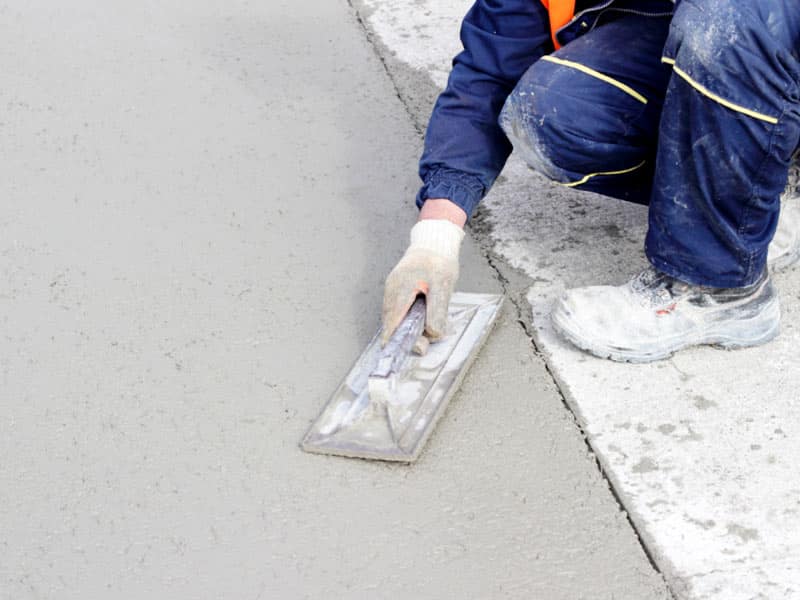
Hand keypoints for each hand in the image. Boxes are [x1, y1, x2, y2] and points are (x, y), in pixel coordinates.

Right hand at [381, 218, 463, 343]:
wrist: (434, 242)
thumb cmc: (439, 262)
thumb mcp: (443, 287)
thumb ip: (437, 312)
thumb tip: (433, 334)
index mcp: (401, 290)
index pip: (392, 322)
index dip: (393, 340)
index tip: (395, 353)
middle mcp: (392, 291)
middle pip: (392, 322)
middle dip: (405, 336)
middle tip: (422, 344)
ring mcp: (392, 289)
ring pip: (395, 316)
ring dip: (407, 327)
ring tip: (424, 332)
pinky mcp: (396, 289)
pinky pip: (398, 309)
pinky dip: (407, 318)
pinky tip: (420, 319)